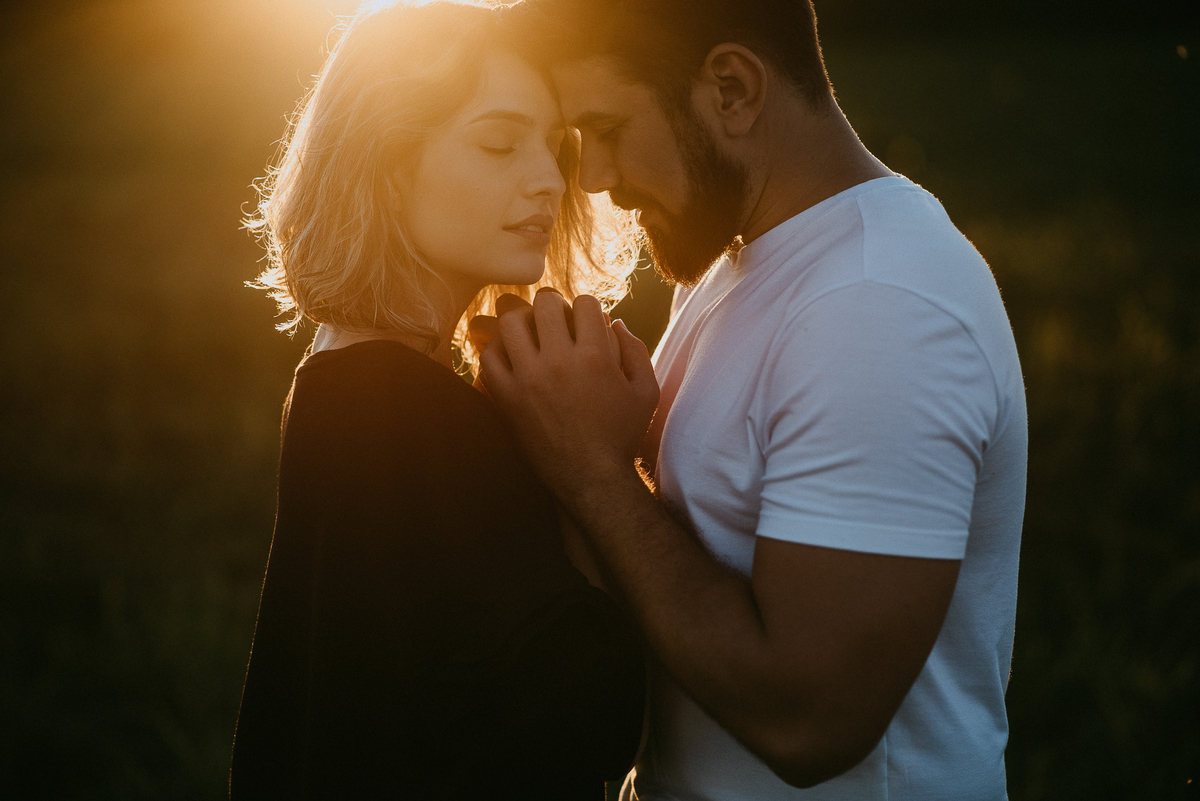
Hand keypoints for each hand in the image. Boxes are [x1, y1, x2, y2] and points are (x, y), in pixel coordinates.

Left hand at [480, 292, 659, 503]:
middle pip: (545, 303)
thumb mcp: (646, 392)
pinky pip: (488, 357)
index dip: (587, 309)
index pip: (584, 302)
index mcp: (596, 356)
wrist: (591, 479)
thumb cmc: (622, 435)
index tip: (585, 323)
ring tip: (531, 335)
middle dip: (553, 307)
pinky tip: (513, 359)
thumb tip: (614, 321)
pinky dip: (498, 350)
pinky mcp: (506, 397)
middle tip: (556, 322)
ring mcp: (528, 379)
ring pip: (510, 323)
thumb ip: (635, 350)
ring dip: (522, 322)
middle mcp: (559, 361)